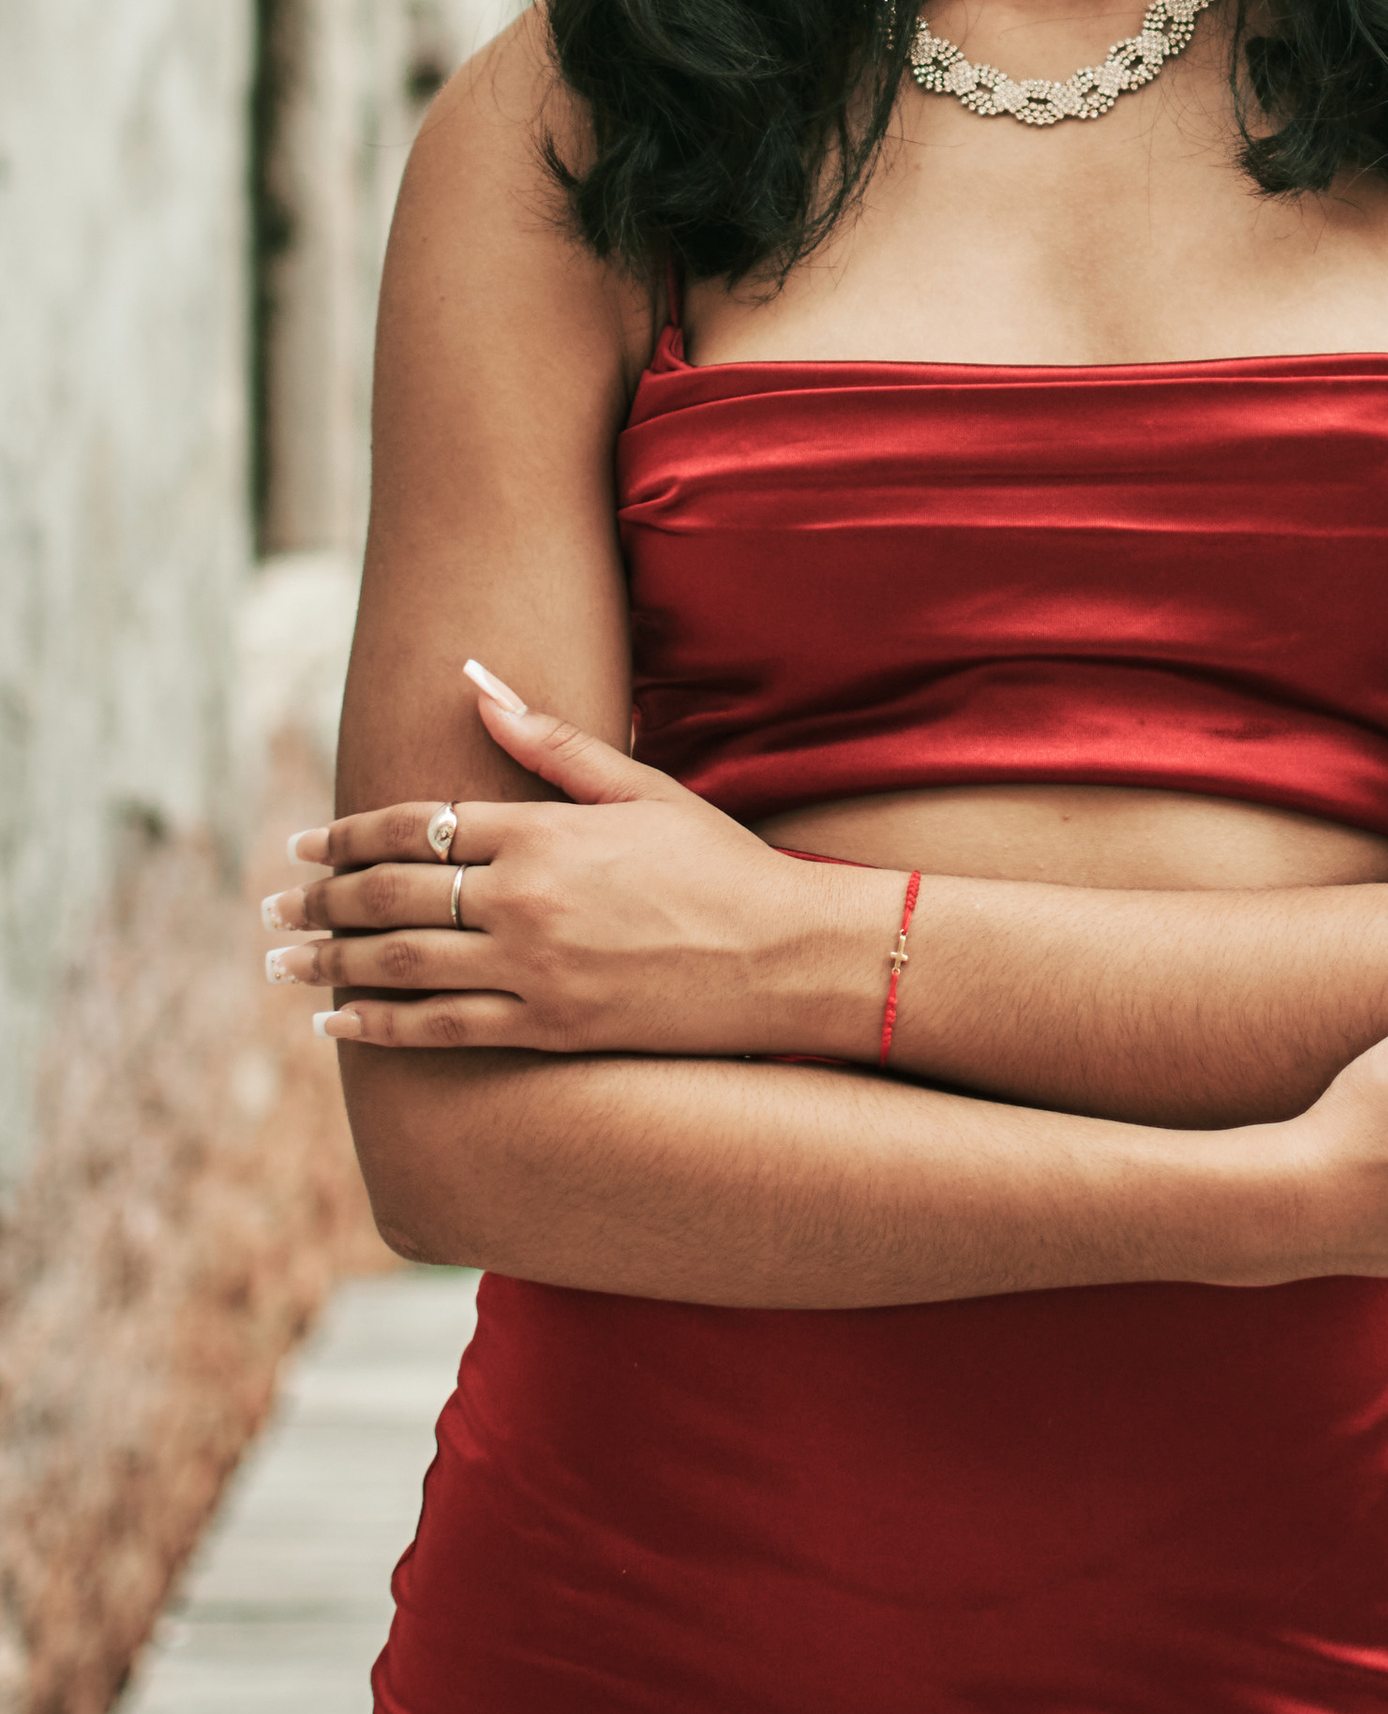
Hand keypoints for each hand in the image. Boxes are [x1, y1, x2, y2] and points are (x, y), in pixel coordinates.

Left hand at [261, 664, 890, 1059]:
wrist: (786, 955)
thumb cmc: (720, 863)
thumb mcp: (641, 787)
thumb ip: (550, 742)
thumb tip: (477, 683)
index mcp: (544, 832)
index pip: (417, 825)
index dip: (350, 833)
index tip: (307, 842)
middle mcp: (526, 900)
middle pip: (393, 895)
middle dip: (321, 899)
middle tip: (275, 907)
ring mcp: (534, 970)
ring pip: (402, 964)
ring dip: (329, 963)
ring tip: (283, 964)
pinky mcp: (550, 1029)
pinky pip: (443, 1030)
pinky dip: (380, 1029)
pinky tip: (338, 1028)